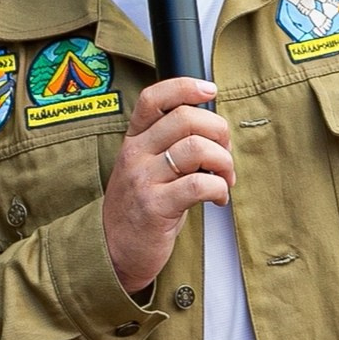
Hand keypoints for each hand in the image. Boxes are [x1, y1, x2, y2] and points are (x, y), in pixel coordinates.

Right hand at [103, 78, 232, 292]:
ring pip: (196, 148)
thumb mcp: (145, 169)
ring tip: (225, 178)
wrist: (112, 252)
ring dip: (223, 161)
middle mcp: (136, 155)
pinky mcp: (156, 207)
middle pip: (185, 118)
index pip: (154, 99)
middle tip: (226, 153)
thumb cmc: (138, 210)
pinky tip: (219, 198)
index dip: (185, 87)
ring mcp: (143, 180)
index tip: (210, 90)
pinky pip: (199, 185)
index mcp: (134, 141)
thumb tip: (215, 131)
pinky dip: (219, 189)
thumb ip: (171, 146)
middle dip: (219, 131)